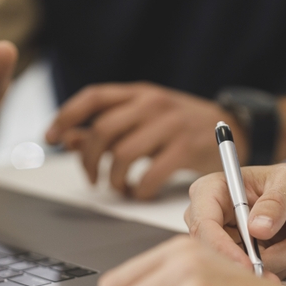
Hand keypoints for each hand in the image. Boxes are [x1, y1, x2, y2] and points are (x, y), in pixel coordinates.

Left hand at [44, 83, 242, 199]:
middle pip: (103, 130)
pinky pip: (150, 174)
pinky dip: (139, 189)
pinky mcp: (186, 149)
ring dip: (113, 178)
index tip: (51, 136)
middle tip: (92, 177)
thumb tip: (68, 137)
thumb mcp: (145, 118)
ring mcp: (170, 125)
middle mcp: (152, 104)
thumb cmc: (182, 125)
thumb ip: (109, 127)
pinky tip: (140, 192)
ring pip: (123, 154)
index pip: (93, 97)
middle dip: (89, 159)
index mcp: (138, 93)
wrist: (234, 125)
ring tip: (118, 186)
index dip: (66, 116)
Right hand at [184, 156, 285, 278]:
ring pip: (247, 268)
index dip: (222, 249)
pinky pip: (262, 274)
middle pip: (220, 255)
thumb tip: (257, 227)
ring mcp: (227, 244)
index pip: (203, 226)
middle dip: (259, 261)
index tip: (250, 264)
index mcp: (211, 192)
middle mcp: (212, 220)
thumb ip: (275, 202)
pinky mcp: (244, 261)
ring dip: (285, 256)